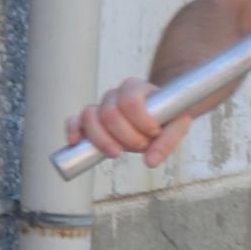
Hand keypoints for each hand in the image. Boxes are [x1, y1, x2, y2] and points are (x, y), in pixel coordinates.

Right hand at [67, 75, 189, 168]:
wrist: (161, 113)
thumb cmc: (168, 116)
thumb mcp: (177, 125)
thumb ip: (168, 141)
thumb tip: (150, 162)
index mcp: (136, 88)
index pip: (130, 101)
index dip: (140, 121)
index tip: (154, 133)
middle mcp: (115, 94)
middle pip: (109, 113)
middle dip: (126, 136)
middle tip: (142, 145)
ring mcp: (101, 106)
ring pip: (90, 117)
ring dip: (102, 140)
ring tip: (117, 152)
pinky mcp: (90, 120)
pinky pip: (75, 121)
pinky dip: (73, 130)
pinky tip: (76, 142)